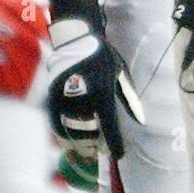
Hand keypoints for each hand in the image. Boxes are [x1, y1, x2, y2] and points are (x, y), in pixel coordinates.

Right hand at [46, 20, 144, 160]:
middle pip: (89, 132)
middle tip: (99, 150)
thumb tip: (141, 121)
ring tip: (85, 150)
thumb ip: (129, 99)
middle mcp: (83, 98)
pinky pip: (56, 122)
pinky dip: (62, 135)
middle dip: (95, 145)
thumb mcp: (120, 73)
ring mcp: (65, 98)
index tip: (119, 155)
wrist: (75, 37)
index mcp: (102, 93)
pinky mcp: (52, 96)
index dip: (115, 144)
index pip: (109, 127)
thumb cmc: (101, 56)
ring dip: (79, 143)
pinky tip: (68, 140)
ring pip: (71, 131)